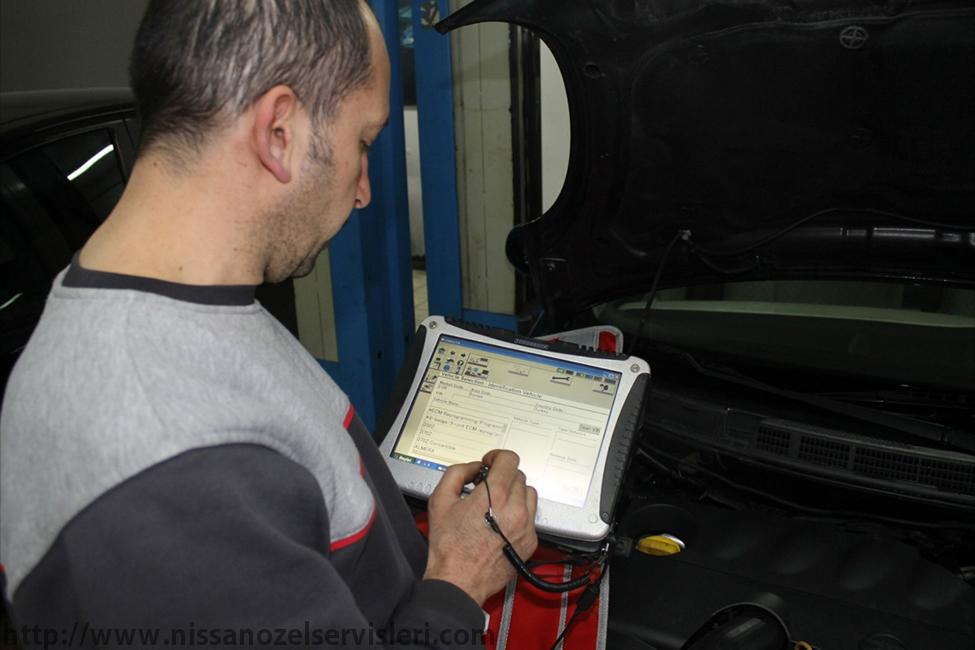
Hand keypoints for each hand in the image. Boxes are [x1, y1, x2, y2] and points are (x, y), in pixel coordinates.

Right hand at [423, 450, 538, 604]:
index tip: (490, 464)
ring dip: (514, 493)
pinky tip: (502, 522)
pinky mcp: (530, 541)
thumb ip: (457, 473)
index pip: (509, 459)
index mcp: (496, 495)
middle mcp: (516, 509)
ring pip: (529, 494)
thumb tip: (473, 468)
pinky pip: (531, 516)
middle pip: (518, 475)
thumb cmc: (449, 547)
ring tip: (497, 505)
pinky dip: (519, 514)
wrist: (459, 580)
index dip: (497, 457)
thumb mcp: (440, 500)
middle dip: (502, 477)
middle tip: (487, 488)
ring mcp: (526, 526)